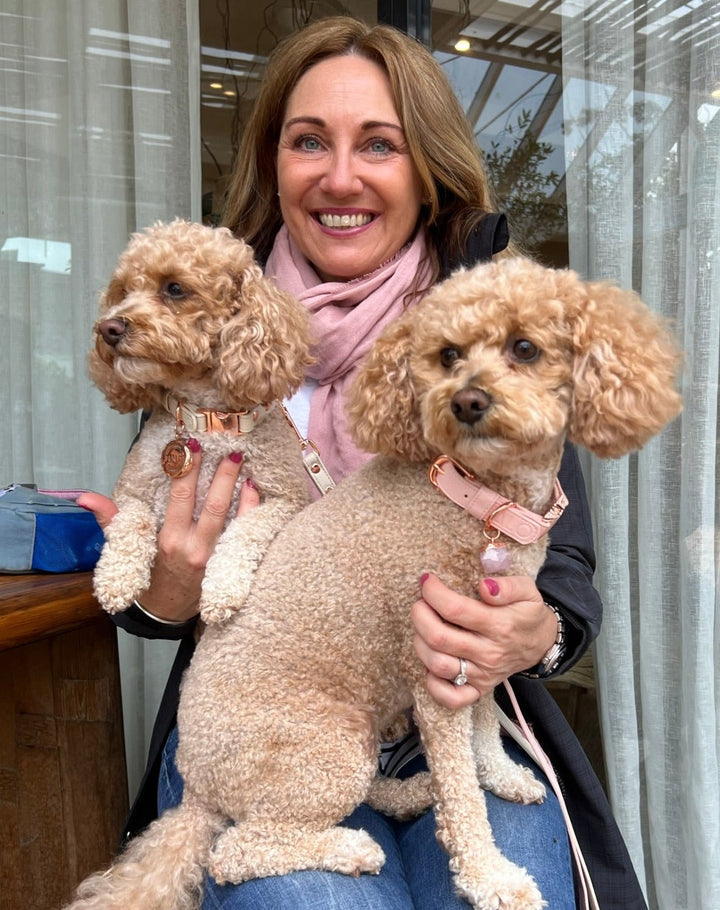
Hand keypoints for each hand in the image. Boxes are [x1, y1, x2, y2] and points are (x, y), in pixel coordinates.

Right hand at [78, 447, 259, 621]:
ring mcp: (215, 557)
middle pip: (212, 505)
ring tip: (242, 460)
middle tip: (229, 447)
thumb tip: (84, 498)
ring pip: (231, 517)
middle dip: (221, 474)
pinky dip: (251, 510)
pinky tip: (253, 490)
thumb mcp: (127, 548)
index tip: (190, 445)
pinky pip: (244, 533)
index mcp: (168, 540)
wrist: (167, 613)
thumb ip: (110, 519)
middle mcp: (194, 548)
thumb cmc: (149, 577)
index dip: (186, 470)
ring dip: (238, 487)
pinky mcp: (230, 564)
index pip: (180, 498)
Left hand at [411, 573, 557, 708]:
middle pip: (440, 638)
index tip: (427, 581)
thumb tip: (484, 586)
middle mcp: (489, 653)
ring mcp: (482, 675)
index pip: (455, 609)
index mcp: (500, 625)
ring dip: (421, 643)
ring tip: (423, 626)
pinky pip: (450, 698)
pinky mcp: (478, 689)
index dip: (434, 593)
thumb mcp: (527, 591)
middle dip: (420, 615)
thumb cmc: (527, 614)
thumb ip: (508, 586)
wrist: (541, 645)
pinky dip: (433, 684)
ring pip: (438, 665)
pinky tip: (432, 661)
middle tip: (420, 603)